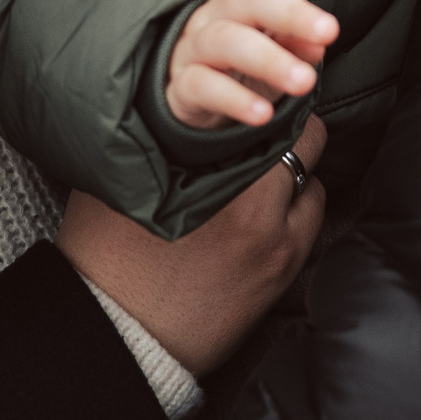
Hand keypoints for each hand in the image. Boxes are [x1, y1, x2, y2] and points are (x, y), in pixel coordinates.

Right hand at [54, 114, 328, 376]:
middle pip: (302, 136)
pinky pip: (311, 218)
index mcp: (204, 169)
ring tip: (264, 172)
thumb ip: (156, 136)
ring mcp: (274, 239)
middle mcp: (249, 199)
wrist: (122, 332)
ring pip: (312, 177)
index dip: (265, 90)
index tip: (257, 87)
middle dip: (290, 125)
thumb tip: (177, 105)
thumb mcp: (121, 178)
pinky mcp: (284, 270)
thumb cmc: (108, 254)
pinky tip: (268, 211)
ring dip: (295, 169)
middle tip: (270, 123)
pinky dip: (297, 207)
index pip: (263, 106)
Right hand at [166, 0, 341, 129]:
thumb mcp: (279, 49)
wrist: (193, 97)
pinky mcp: (182, 84)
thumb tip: (318, 44)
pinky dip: (235, 100)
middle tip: (329, 31)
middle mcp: (219, 12)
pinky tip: (262, 114)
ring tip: (305, 82)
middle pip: (250, 0)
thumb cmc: (245, 62)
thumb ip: (299, 42)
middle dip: (291, 12)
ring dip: (270, 60)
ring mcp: (196, 45)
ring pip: (227, 42)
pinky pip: (204, 86)